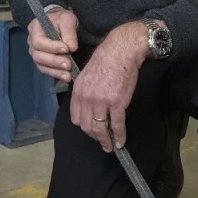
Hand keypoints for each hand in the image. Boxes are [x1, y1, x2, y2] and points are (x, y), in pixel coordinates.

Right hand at [26, 8, 79, 81]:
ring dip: (55, 71)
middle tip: (68, 64)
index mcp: (35, 29)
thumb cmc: (61, 19)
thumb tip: (72, 48)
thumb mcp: (67, 19)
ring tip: (68, 75)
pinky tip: (66, 76)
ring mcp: (36, 53)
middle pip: (38, 56)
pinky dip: (56, 74)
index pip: (39, 42)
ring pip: (42, 65)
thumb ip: (69, 32)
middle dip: (54, 61)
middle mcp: (32, 42)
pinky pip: (46, 70)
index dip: (52, 47)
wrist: (59, 22)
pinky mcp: (42, 61)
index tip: (67, 49)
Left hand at [70, 21, 146, 150]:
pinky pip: (116, 125)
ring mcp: (102, 101)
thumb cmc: (106, 61)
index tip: (92, 130)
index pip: (76, 118)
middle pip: (87, 127)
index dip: (84, 127)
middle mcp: (87, 98)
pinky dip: (119, 136)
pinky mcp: (117, 103)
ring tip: (111, 146)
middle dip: (95, 137)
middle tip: (102, 141)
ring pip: (100, 128)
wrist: (120, 52)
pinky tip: (121, 141)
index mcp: (78, 92)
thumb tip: (88, 107)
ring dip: (105, 140)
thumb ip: (85, 92)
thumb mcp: (86, 75)